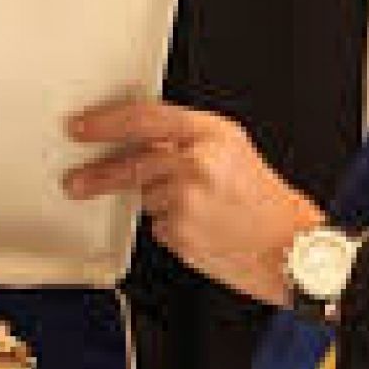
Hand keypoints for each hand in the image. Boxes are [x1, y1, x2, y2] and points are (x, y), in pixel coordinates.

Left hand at [64, 102, 323, 305]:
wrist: (292, 250)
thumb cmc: (270, 206)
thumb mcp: (235, 155)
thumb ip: (189, 144)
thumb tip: (140, 148)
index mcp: (213, 135)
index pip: (144, 119)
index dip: (105, 122)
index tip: (81, 128)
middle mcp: (196, 165)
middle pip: (129, 163)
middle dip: (96, 175)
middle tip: (76, 181)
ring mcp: (185, 202)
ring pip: (147, 199)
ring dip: (162, 205)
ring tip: (202, 212)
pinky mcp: (180, 234)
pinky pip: (160, 228)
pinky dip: (174, 229)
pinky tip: (204, 231)